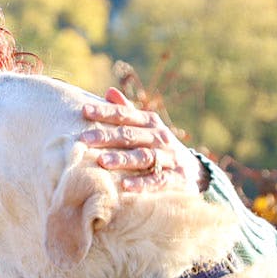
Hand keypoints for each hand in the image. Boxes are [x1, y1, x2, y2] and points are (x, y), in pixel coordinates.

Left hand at [80, 88, 200, 191]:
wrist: (193, 170)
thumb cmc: (159, 146)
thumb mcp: (147, 128)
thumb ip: (128, 112)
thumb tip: (109, 91)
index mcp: (150, 122)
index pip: (125, 114)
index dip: (105, 112)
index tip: (84, 111)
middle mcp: (160, 137)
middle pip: (131, 135)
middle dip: (107, 136)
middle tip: (84, 139)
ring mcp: (169, 157)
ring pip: (144, 157)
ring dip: (122, 159)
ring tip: (101, 162)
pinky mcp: (176, 178)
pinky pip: (158, 180)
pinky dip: (142, 183)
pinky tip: (124, 186)